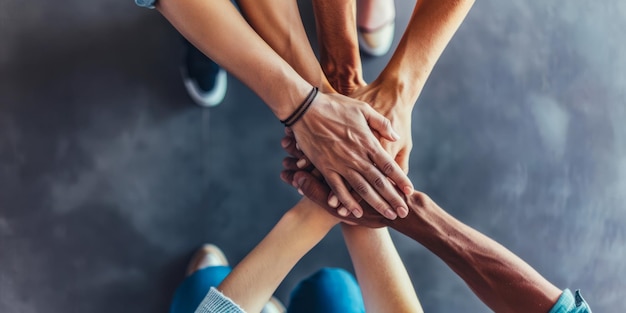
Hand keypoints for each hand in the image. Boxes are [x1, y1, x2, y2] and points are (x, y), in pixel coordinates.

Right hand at [289, 93, 412, 218]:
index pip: (389, 166)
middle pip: (379, 182)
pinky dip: (348, 201)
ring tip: (388, 216)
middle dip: (393, 199)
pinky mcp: (325, 167)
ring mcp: (340, 164)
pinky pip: (338, 189)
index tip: (409, 192)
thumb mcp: (363, 108)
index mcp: (368, 142)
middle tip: (403, 213)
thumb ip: (381, 123)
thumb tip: (395, 134)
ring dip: (376, 204)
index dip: (400, 180)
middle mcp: (356, 156)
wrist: (305, 108)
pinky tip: (357, 212)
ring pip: (362, 189)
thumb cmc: (336, 105)